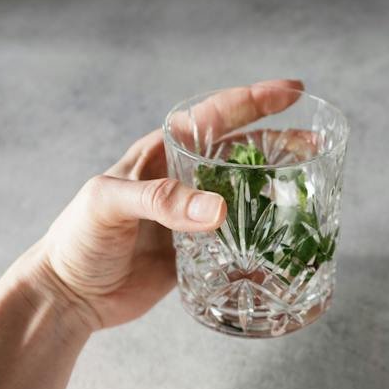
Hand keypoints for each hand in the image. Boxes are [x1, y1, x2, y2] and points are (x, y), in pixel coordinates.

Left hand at [35, 79, 303, 331]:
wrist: (71, 295)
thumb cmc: (79, 240)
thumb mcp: (107, 205)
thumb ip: (160, 200)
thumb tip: (219, 210)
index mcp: (161, 155)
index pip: (213, 118)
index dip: (253, 102)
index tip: (291, 93)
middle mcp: (184, 180)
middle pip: (241, 152)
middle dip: (280, 142)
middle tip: (316, 142)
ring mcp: (194, 215)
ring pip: (247, 192)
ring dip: (279, 186)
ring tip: (311, 186)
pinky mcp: (201, 250)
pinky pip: (241, 236)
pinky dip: (266, 234)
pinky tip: (287, 236)